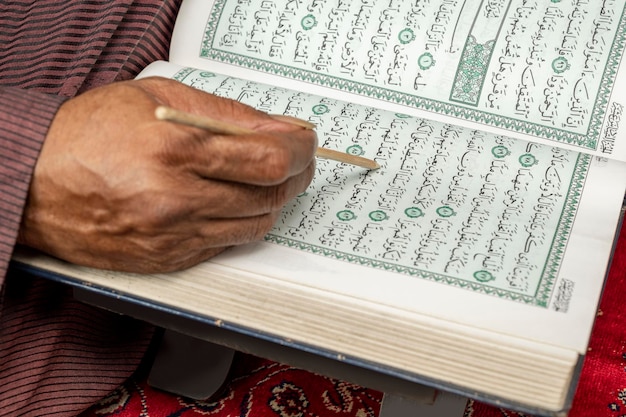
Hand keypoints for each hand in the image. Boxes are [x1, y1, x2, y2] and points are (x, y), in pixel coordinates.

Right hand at [18, 77, 316, 272]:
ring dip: (273, 199)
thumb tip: (279, 126)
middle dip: (295, 174)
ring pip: (255, 224)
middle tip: (295, 158)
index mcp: (175, 150)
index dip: (300, 150)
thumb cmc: (87, 136)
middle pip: (270, 195)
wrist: (33, 184)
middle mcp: (176, 199)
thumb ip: (226, 113)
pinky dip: (242, 222)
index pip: (269, 159)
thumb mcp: (156, 98)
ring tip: (266, 178)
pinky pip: (227, 244)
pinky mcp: (168, 259)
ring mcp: (172, 235)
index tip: (306, 141)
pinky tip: (233, 201)